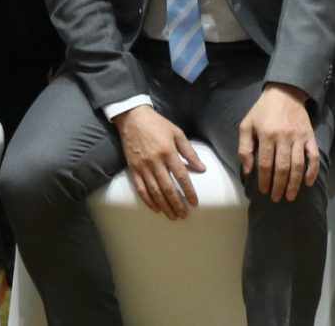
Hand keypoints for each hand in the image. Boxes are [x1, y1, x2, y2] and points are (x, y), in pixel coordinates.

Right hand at [114, 105, 204, 219]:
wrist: (132, 118)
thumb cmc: (157, 124)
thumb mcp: (177, 133)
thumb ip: (189, 152)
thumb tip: (202, 168)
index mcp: (168, 151)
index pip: (181, 176)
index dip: (188, 191)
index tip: (194, 203)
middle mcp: (155, 161)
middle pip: (167, 187)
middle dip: (176, 203)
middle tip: (183, 215)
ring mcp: (143, 166)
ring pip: (154, 191)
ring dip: (164, 205)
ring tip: (172, 216)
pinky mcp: (133, 169)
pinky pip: (140, 188)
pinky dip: (148, 200)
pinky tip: (155, 208)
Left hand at [236, 84, 319, 203]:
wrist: (285, 92)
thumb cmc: (262, 111)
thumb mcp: (246, 125)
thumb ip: (244, 148)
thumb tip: (249, 170)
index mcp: (267, 135)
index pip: (265, 164)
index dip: (264, 180)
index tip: (263, 191)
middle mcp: (284, 137)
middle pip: (282, 168)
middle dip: (279, 186)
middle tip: (276, 198)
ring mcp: (299, 137)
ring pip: (298, 165)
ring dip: (294, 183)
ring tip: (290, 196)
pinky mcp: (310, 136)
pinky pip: (314, 156)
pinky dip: (313, 171)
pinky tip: (308, 183)